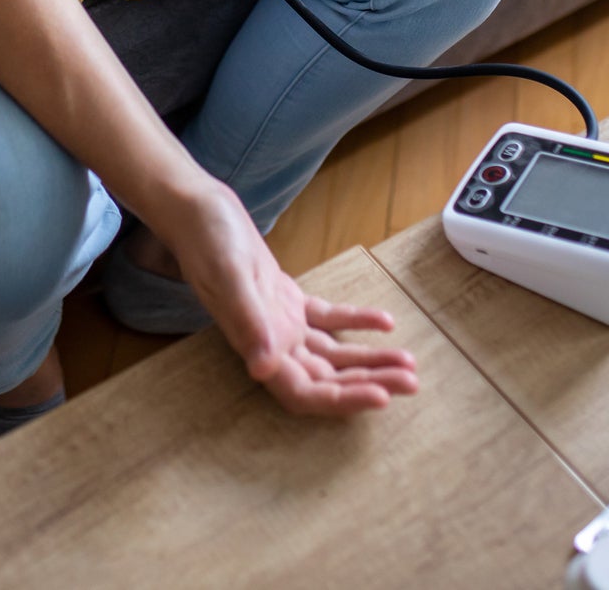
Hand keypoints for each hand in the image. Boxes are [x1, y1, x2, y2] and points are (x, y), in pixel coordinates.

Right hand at [160, 182, 419, 414]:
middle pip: (326, 378)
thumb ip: (248, 323)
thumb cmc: (208, 240)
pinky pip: (327, 319)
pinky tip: (385, 321)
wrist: (197, 209)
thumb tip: (264, 370)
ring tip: (408, 363)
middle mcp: (270, 343)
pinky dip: (356, 322)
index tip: (381, 397)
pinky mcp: (284, 298)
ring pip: (332, 353)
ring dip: (369, 360)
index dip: (342, 400)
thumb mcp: (230, 278)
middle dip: (369, 383)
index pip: (304, 391)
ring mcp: (278, 321)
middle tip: (411, 382)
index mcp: (257, 345)